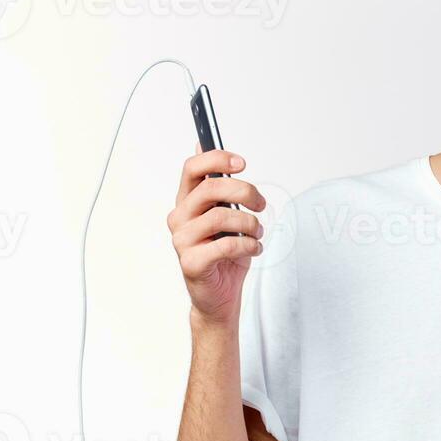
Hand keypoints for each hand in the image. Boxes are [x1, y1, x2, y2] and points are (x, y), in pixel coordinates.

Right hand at [168, 144, 266, 326]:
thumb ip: (219, 187)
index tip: (242, 163)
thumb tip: (201, 145)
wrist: (219, 296)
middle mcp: (180, 218)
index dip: (216, 158)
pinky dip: (248, 245)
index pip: (192, 168)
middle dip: (245, 191)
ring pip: (221, 216)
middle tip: (260, 203)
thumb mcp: (226, 215)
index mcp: (187, 202)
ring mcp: (182, 241)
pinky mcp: (191, 262)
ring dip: (250, 224)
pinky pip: (226, 245)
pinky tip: (254, 249)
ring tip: (257, 233)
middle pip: (211, 188)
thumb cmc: (224, 255)